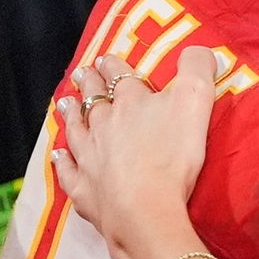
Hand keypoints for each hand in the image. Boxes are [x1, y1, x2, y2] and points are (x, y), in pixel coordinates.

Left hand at [52, 49, 215, 256]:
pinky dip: (62, 161)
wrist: (145, 209)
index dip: (114, 66)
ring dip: (70, 114)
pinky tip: (57, 154)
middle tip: (81, 72)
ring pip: (76, 129)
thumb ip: (197, 68)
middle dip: (88, 84)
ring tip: (65, 102)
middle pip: (93, 100)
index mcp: (130, 102)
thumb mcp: (195, 101)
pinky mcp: (84, 189)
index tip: (106, 58)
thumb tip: (200, 48)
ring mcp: (89, 157)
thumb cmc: (173, 155)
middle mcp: (103, 125)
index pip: (120, 77)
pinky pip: (68, 170)